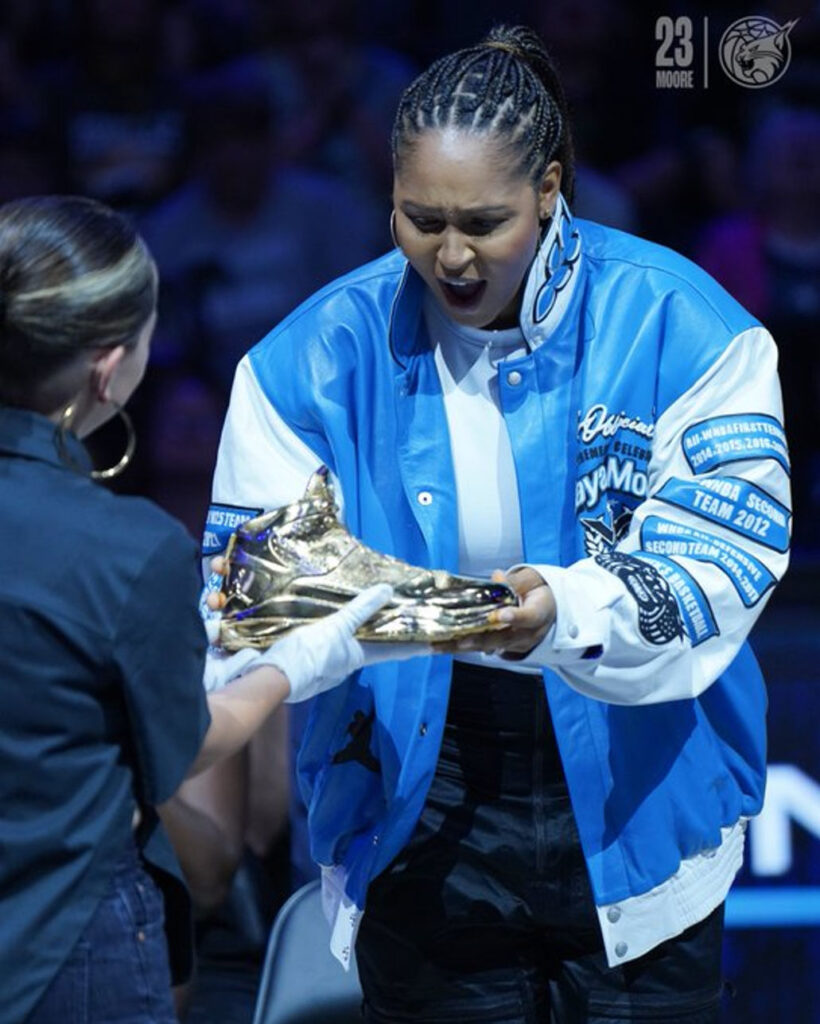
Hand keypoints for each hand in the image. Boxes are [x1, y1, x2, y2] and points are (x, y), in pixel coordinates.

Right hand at [203, 584, 404, 700]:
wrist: (268, 678)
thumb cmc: (308, 656)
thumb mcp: (337, 628)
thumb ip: (360, 610)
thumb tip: (388, 592)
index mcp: (355, 657)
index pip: (392, 650)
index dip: (413, 646)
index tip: (434, 643)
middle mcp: (341, 662)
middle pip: (365, 644)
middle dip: (375, 630)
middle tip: (388, 610)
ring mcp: (320, 663)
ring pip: (339, 641)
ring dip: (345, 627)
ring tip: (351, 607)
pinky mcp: (299, 658)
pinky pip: (315, 639)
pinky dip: (319, 627)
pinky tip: (313, 615)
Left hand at [432, 567, 555, 658]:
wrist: (548, 611)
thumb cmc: (538, 593)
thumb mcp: (532, 581)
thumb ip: (515, 580)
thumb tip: (497, 578)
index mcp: (540, 613)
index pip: (529, 616)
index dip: (515, 617)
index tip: (500, 615)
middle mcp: (528, 634)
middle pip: (503, 639)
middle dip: (480, 640)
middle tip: (460, 640)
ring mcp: (515, 644)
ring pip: (488, 646)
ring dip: (462, 646)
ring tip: (439, 645)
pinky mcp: (503, 648)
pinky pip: (481, 648)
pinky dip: (461, 646)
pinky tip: (441, 645)